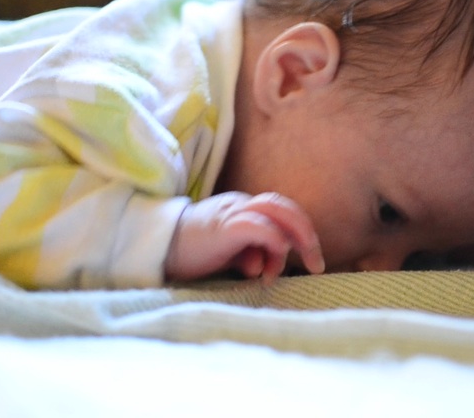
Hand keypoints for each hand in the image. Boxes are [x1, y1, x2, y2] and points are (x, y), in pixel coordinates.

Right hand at [164, 192, 324, 283]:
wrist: (157, 250)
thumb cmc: (192, 253)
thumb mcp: (227, 255)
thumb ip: (249, 255)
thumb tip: (265, 268)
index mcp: (241, 209)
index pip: (280, 211)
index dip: (300, 233)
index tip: (310, 262)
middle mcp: (239, 205)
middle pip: (282, 206)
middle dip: (306, 233)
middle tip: (316, 264)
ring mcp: (230, 214)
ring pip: (275, 210)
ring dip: (297, 236)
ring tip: (305, 263)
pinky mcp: (223, 228)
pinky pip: (258, 227)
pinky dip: (273, 243)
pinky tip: (269, 267)